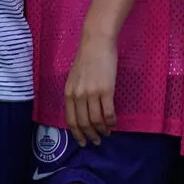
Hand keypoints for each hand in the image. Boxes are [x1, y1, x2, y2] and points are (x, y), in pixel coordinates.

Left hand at [64, 31, 116, 146]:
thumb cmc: (86, 57)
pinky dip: (112, 122)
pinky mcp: (106, 90)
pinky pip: (108, 113)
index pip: (71, 120)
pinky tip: (114, 123)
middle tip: (96, 141)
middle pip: (84, 123)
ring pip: (96, 121)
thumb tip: (81, 112)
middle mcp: (78, 95)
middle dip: (90, 136)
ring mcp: (92, 93)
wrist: (97, 41)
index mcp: (69, 92)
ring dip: (102, 131)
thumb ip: (76, 93)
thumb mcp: (74, 77)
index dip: (77, 134)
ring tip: (106, 133)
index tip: (83, 142)